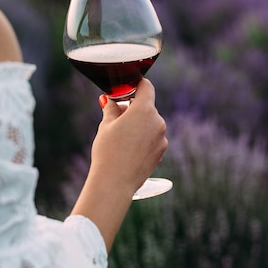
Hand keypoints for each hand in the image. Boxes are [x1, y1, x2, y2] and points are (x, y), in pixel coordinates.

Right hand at [70, 78, 167, 250]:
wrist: (114, 183)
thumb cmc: (108, 151)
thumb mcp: (106, 125)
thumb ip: (111, 108)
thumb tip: (110, 100)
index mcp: (144, 110)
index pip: (146, 87)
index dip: (136, 85)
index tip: (128, 88)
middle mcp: (158, 122)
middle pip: (147, 107)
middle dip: (133, 109)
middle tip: (116, 117)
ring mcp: (162, 138)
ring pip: (150, 123)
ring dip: (139, 125)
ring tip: (121, 138)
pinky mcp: (161, 152)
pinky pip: (153, 138)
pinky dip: (143, 139)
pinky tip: (129, 149)